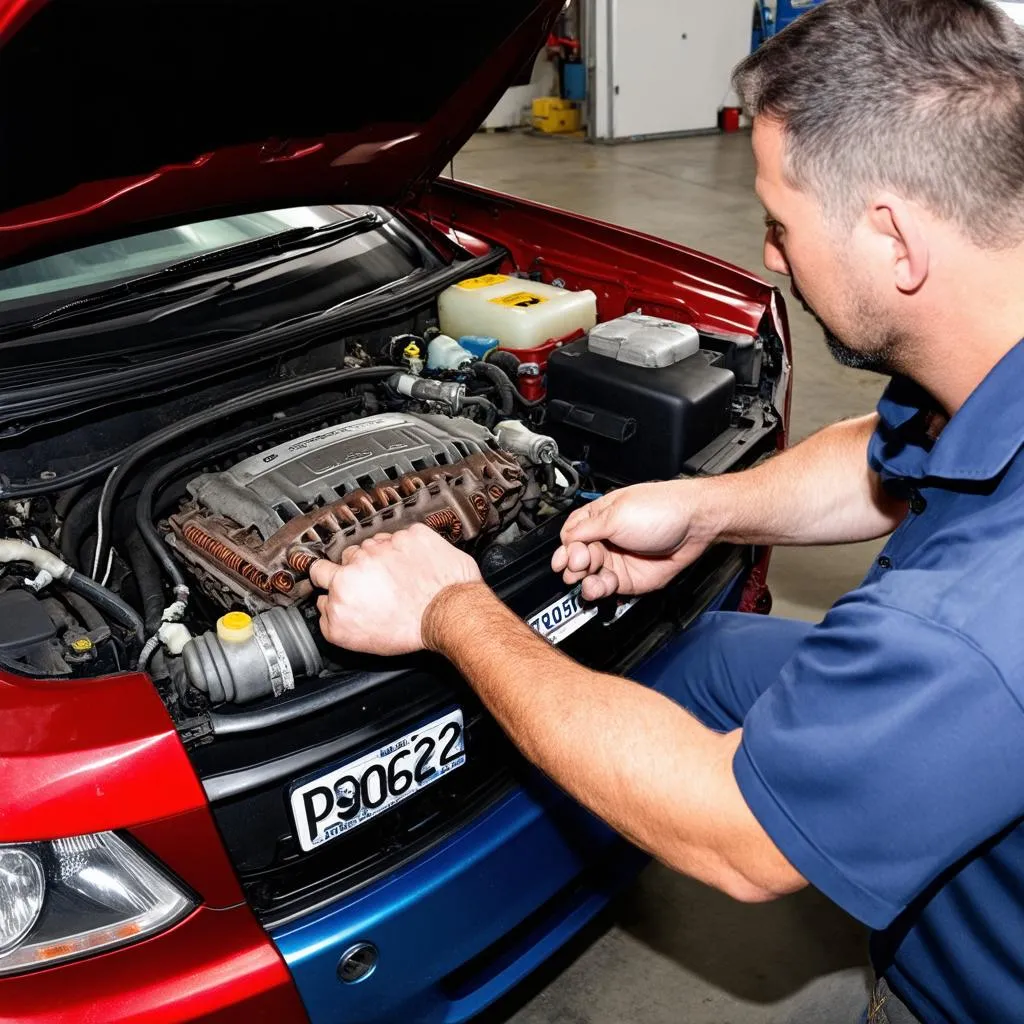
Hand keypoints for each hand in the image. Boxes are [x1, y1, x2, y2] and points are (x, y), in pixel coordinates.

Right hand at [310, 525, 481, 654]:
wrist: (448, 612)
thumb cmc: (409, 629)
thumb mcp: (354, 638)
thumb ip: (331, 617)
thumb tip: (326, 602)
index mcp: (342, 585)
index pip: (319, 571)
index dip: (330, 578)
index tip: (340, 582)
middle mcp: (360, 562)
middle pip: (347, 556)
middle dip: (358, 568)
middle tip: (375, 584)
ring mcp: (386, 545)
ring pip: (375, 544)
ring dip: (382, 557)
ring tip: (399, 577)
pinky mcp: (410, 535)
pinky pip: (402, 538)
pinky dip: (408, 549)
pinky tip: (414, 566)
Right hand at [552, 481, 713, 600]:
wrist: (695, 525)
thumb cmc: (661, 509)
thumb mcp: (615, 514)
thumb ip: (586, 529)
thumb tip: (565, 540)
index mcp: (598, 519)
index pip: (570, 537)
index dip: (566, 548)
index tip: (567, 557)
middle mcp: (606, 540)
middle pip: (576, 558)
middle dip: (574, 565)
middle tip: (578, 566)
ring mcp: (618, 560)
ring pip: (589, 576)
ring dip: (585, 581)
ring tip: (589, 580)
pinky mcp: (630, 579)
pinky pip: (607, 588)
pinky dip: (600, 590)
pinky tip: (599, 587)